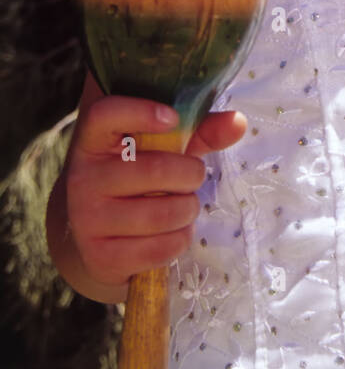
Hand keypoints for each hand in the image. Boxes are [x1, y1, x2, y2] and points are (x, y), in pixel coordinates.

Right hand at [65, 98, 247, 287]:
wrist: (92, 236)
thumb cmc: (134, 179)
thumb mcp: (159, 149)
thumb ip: (197, 132)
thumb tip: (238, 122)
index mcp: (92, 140)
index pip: (104, 115)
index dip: (140, 112)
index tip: (173, 117)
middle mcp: (81, 177)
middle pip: (155, 169)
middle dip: (191, 174)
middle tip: (193, 177)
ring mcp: (87, 218)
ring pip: (162, 213)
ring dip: (188, 209)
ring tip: (184, 205)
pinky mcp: (100, 256)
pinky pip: (161, 247)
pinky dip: (180, 239)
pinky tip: (172, 232)